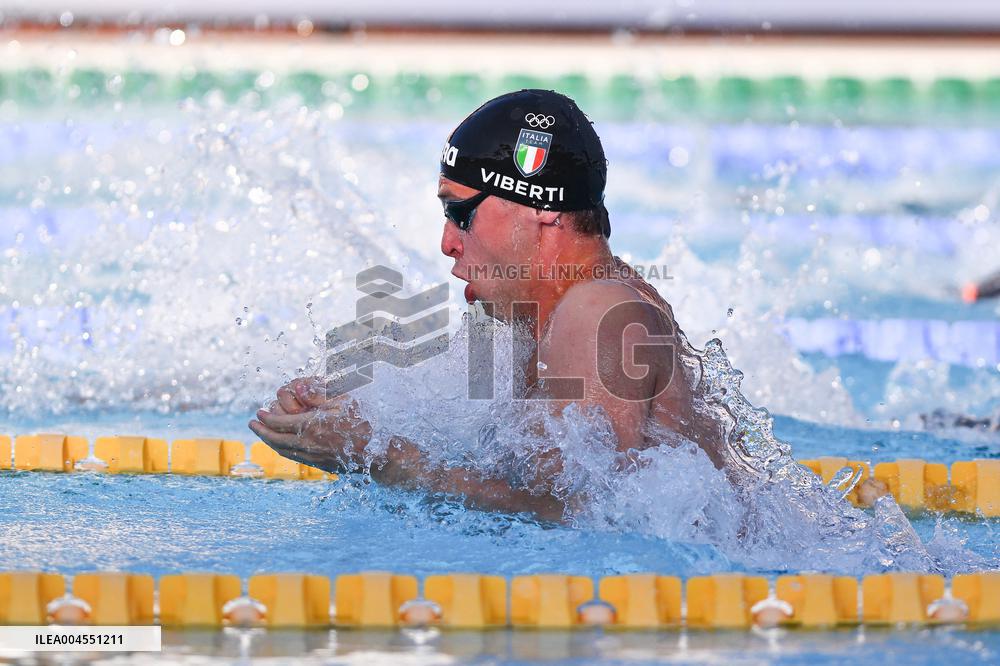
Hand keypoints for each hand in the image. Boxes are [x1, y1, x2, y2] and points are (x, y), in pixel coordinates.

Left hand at [249, 378, 370, 472]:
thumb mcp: (343, 401)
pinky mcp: (320, 465)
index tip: (258, 413)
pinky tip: (283, 446)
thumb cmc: (363, 423)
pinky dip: (283, 450)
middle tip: (252, 425)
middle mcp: (308, 444)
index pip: (280, 423)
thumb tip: (297, 386)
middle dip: (262, 432)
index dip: (266, 418)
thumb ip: (319, 394)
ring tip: (263, 435)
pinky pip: (294, 457)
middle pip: (276, 440)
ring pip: (284, 451)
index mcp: (311, 427)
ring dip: (270, 442)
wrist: (377, 452)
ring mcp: (313, 457)